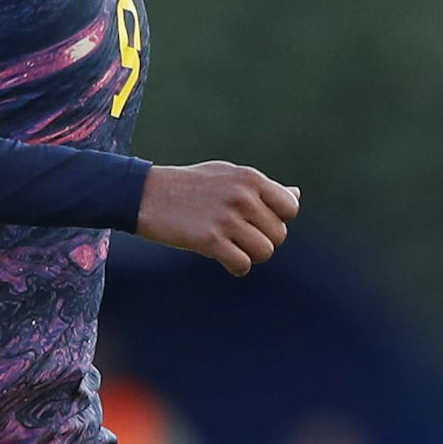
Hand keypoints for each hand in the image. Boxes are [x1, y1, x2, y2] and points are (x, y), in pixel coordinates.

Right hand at [134, 162, 300, 276]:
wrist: (146, 195)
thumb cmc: (190, 186)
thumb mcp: (228, 176)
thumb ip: (263, 188)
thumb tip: (296, 196)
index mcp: (250, 178)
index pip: (290, 208)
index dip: (278, 220)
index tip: (258, 222)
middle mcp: (242, 196)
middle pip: (279, 235)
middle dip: (262, 240)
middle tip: (239, 237)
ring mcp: (226, 218)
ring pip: (264, 252)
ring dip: (250, 255)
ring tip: (231, 246)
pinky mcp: (209, 240)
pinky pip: (243, 265)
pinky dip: (236, 267)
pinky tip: (224, 258)